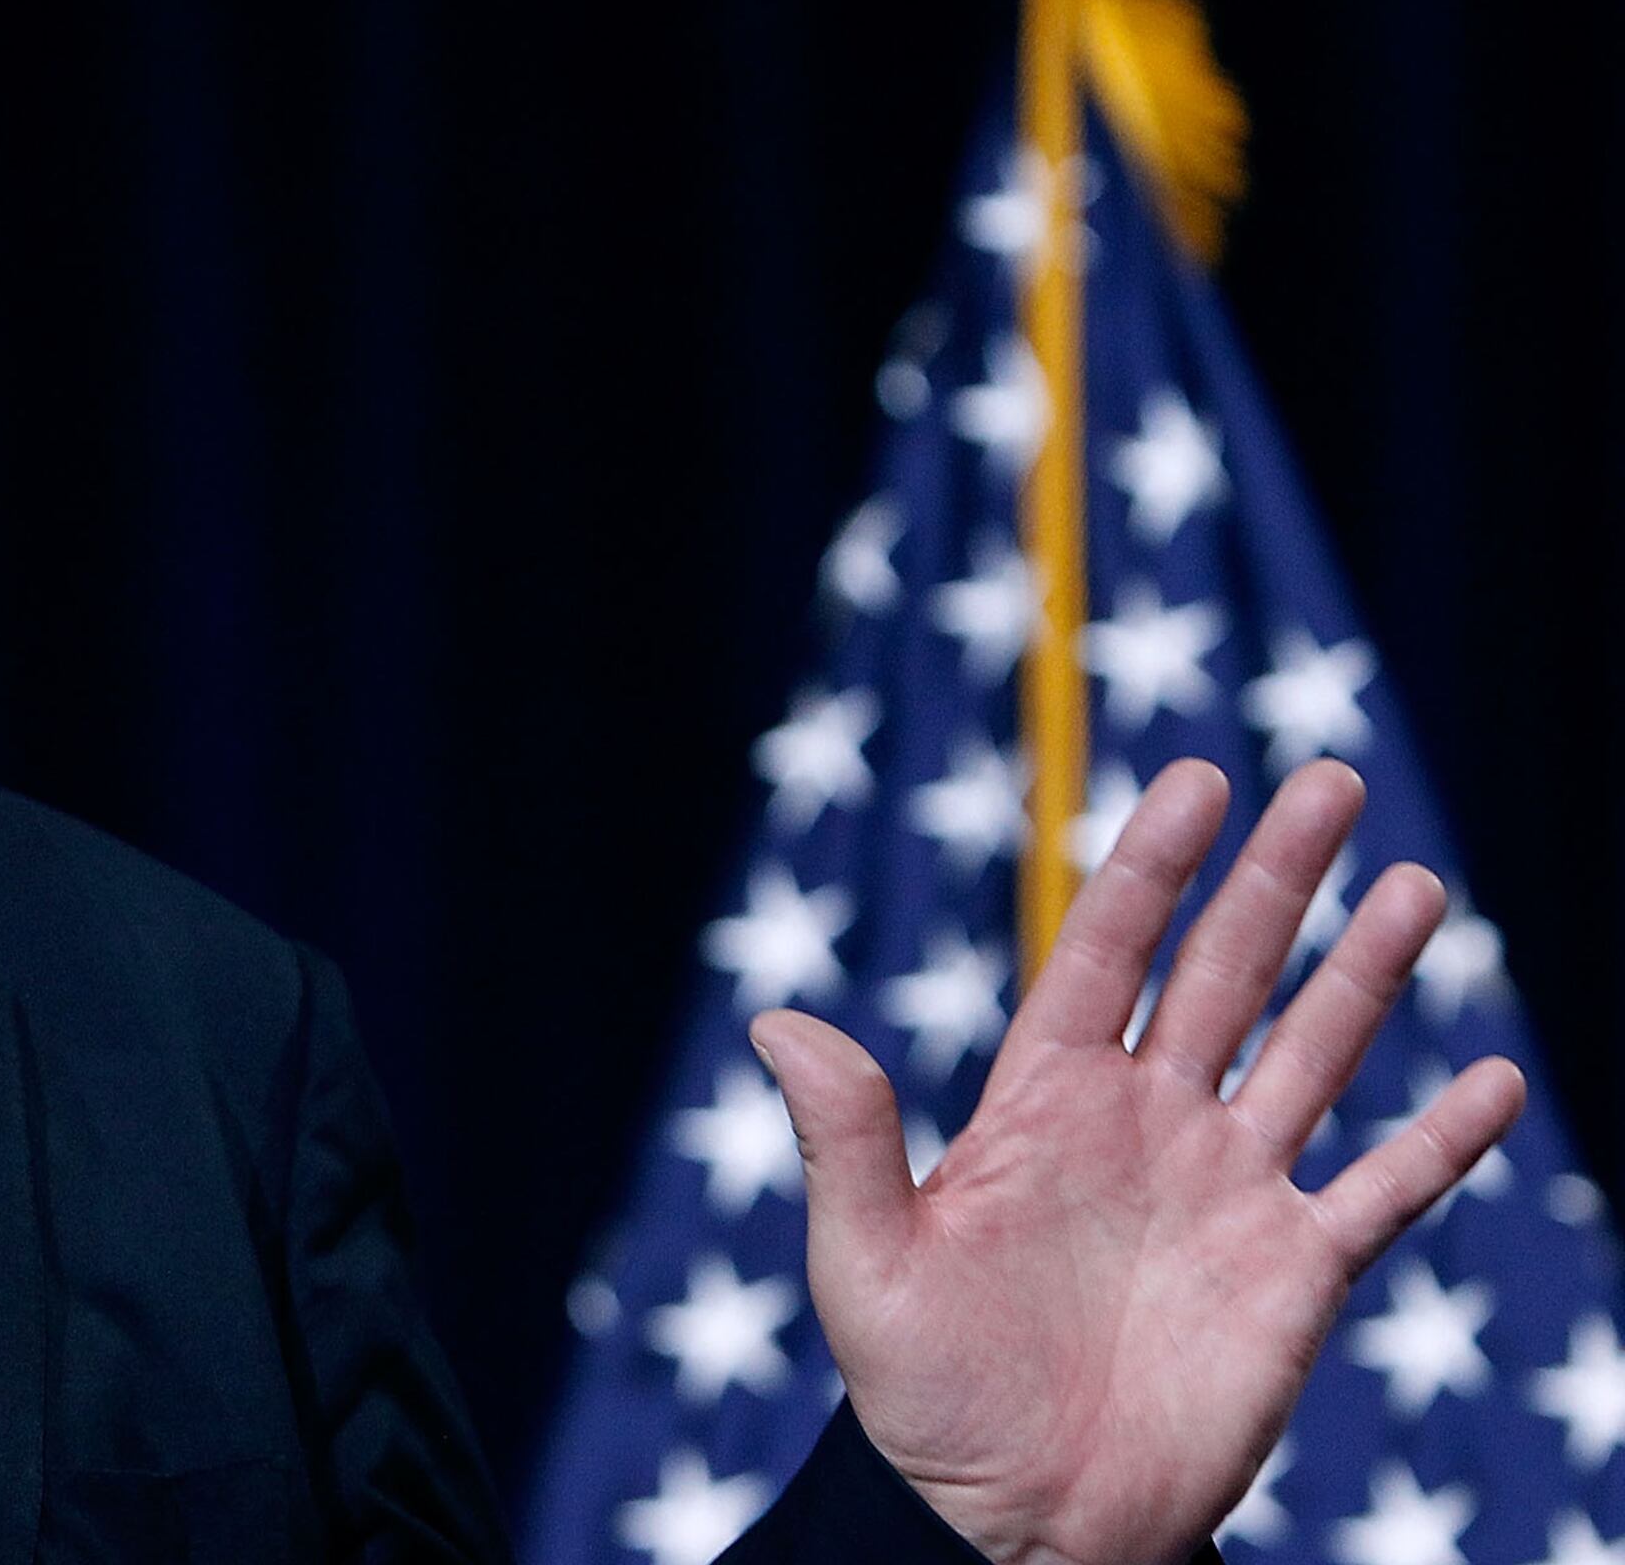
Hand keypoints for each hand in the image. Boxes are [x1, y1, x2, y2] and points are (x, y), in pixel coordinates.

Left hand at [748, 758, 1525, 1564]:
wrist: (1011, 1523)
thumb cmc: (923, 1397)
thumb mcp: (865, 1266)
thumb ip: (846, 1142)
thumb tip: (776, 1022)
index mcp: (1042, 1105)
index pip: (1105, 954)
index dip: (1151, 870)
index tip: (1196, 779)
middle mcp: (1144, 1126)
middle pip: (1224, 975)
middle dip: (1277, 880)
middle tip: (1328, 777)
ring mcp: (1226, 1193)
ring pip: (1313, 1055)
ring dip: (1366, 974)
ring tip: (1416, 884)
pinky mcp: (1293, 1274)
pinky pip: (1382, 1192)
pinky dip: (1440, 1142)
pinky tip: (1492, 1080)